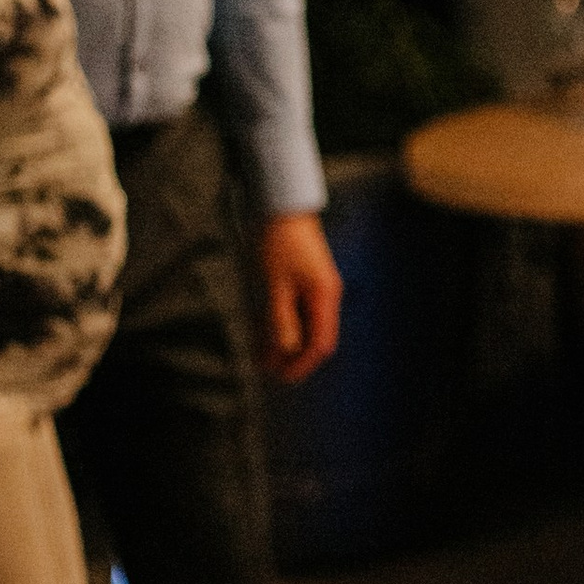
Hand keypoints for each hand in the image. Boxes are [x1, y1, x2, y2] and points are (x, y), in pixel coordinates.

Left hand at [259, 211, 341, 384]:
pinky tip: (261, 332)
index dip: (301, 364)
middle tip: (264, 369)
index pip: (320, 344)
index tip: (280, 378)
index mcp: (324, 297)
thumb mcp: (273, 286)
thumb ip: (280, 322)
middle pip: (313, 337)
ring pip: (303, 325)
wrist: (281, 205)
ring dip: (283, 342)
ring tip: (258, 354)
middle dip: (290, 356)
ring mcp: (316, 287)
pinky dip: (280, 324)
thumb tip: (284, 354)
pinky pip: (296, 310)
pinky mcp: (305, 280)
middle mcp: (325, 295)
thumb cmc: (277, 243)